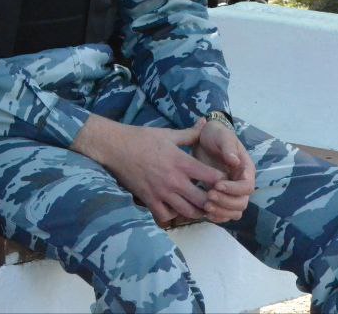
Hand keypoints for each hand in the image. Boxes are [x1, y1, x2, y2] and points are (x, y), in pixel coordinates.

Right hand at [72, 115, 225, 224]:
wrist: (114, 146)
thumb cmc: (141, 138)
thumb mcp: (168, 134)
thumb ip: (190, 133)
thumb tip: (206, 121)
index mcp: (182, 162)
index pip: (214, 178)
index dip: (223, 182)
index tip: (222, 181)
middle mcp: (175, 180)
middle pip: (205, 201)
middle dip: (213, 202)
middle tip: (214, 199)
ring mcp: (162, 192)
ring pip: (188, 212)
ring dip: (197, 211)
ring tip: (198, 206)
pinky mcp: (149, 199)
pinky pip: (166, 216)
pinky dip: (173, 215)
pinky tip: (175, 208)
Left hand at [194, 118, 254, 223]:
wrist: (205, 138)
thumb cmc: (216, 135)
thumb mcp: (222, 136)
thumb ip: (228, 148)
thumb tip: (234, 161)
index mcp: (246, 170)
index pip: (247, 187)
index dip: (233, 189)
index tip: (217, 185)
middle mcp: (241, 183)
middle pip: (241, 203)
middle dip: (226, 202)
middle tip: (208, 196)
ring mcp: (231, 191)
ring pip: (234, 211)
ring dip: (221, 211)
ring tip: (205, 206)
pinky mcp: (221, 196)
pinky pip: (224, 212)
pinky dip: (217, 215)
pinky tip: (204, 213)